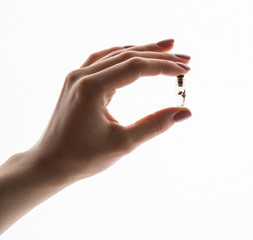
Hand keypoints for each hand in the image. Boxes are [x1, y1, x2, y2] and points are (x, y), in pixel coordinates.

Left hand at [30, 38, 191, 181]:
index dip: (164, 67)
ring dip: (143, 51)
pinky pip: (104, 59)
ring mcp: (78, 76)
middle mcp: (83, 75)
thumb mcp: (124, 143)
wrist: (49, 164)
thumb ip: (155, 125)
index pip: (136, 67)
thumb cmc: (83, 157)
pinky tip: (136, 54)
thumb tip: (185, 112)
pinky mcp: (78, 81)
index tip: (186, 70)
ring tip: (168, 48)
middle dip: (159, 56)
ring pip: (116, 54)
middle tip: (185, 59)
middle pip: (128, 55)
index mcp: (92, 88)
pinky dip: (124, 55)